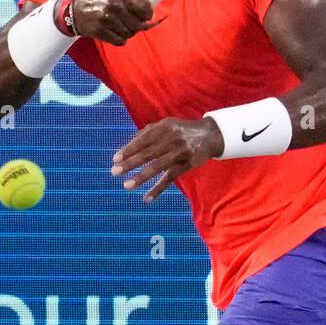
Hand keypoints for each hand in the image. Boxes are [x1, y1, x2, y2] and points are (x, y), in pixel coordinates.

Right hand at [70, 0, 165, 45]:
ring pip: (130, 33)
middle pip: (138, 24)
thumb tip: (150, 9)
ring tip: (120, 25)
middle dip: (138, 25)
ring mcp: (106, 18)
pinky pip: (121, 41)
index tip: (146, 16)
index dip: (148, 14)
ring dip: (128, 32)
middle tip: (132, 23)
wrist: (73, 8)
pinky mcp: (101, 31)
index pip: (144, 8)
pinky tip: (114, 32)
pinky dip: (120, 39)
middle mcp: (113, 4)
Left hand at [111, 118, 225, 201]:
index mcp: (165, 127)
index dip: (129, 149)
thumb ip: (148, 133)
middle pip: (149, 152)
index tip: (115, 159)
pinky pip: (170, 178)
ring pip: (158, 166)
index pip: (143, 139)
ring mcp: (180, 153)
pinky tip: (147, 198)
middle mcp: (172, 139)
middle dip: (131, 163)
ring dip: (141, 177)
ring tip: (126, 185)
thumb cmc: (182, 130)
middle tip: (115, 172)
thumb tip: (128, 147)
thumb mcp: (167, 125)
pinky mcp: (187, 165)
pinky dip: (158, 189)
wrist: (210, 135)